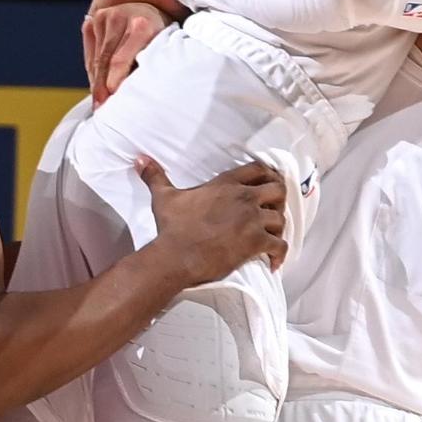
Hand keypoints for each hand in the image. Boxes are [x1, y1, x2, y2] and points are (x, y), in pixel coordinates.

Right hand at [82, 1, 172, 104]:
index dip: (113, 82)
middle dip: (101, 87)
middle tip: (100, 109)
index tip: (110, 102)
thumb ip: (147, 64)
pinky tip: (96, 85)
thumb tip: (131, 95)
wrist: (152, 2)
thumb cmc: (160, 31)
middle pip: (104, 62)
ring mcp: (103, 17)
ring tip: (98, 101)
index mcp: (141, 25)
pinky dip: (93, 70)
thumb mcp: (160, 45)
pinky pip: (89, 52)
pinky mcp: (93, 19)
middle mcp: (119, 17)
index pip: (119, 61)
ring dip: (96, 81)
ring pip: (95, 59)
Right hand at [141, 157, 287, 282]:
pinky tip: (274, 262)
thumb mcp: (164, 197)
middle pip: (278, 190)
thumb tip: (140, 159)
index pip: (258, 169)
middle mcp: (243, 198)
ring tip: (272, 237)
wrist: (176, 256)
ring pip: (281, 219)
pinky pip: (279, 246)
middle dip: (279, 200)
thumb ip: (155, 176)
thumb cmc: (172, 227)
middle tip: (272, 210)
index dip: (267, 176)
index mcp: (226, 184)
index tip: (267, 184)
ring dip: (278, 229)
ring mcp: (251, 221)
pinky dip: (280, 254)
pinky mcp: (255, 243)